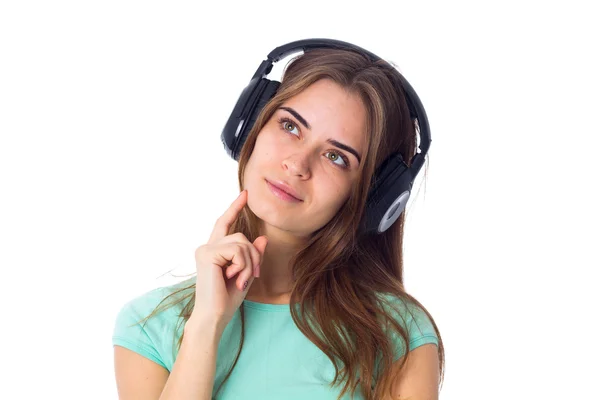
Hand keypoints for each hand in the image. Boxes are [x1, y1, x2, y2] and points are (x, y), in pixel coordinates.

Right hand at [191, 190, 267, 330]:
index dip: (235, 208)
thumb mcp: (246, 274)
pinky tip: (235, 278)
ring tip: (242, 280)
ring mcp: (205, 249)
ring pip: (242, 243)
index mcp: (214, 250)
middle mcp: (207, 247)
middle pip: (241, 236)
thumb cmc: (227, 299)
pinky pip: (237, 250)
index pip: (225, 223)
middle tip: (253, 276)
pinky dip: (243, 266)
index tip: (246, 194)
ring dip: (249, 264)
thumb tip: (263, 238)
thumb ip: (252, 256)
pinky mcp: (207, 254)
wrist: (214, 316)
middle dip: (253, 256)